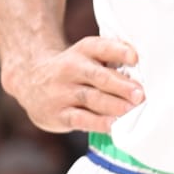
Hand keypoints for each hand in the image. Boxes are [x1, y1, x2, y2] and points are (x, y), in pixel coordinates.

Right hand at [5, 34, 141, 134]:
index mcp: (82, 51)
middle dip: (121, 85)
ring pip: (90, 98)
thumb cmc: (73, 71)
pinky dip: (97, 122)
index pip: (100, 48)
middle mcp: (71, 69)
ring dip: (113, 105)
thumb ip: (110, 64)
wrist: (30, 81)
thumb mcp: (86, 58)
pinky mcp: (58, 113)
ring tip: (131, 110)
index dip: (118, 51)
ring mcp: (62, 92)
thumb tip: (143, 80)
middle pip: (98, 76)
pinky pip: (80, 118)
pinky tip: (112, 125)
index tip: (135, 57)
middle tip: (140, 94)